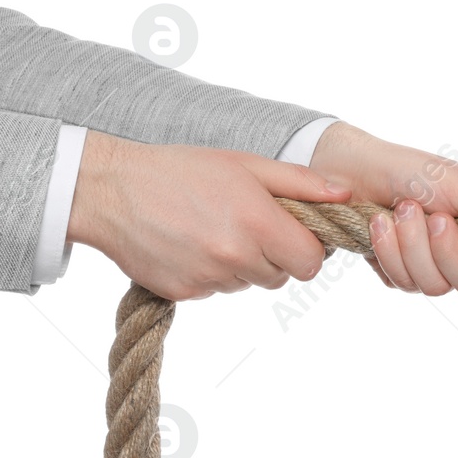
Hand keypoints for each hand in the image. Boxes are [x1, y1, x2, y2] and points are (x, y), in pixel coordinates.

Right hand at [69, 131, 350, 300]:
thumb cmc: (182, 170)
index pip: (310, 263)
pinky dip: (212, 273)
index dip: (305, 248)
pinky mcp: (184, 293)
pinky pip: (217, 291)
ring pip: (249, 283)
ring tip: (214, 229)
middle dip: (275, 255)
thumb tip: (347, 194)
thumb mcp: (247, 165)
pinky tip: (191, 244)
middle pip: (282, 276)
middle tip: (248, 225)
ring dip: (243, 265)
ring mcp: (208, 278)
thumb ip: (301, 184)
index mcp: (258, 223)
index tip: (289, 231)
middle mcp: (235, 256)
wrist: (111, 190)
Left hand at [306, 122, 457, 299]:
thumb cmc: (415, 172)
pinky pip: (403, 283)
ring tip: (401, 210)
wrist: (357, 171)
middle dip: (448, 254)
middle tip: (433, 217)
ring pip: (436, 288)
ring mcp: (436, 273)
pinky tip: (380, 223)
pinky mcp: (402, 278)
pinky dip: (389, 250)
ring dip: (413, 246)